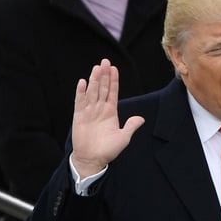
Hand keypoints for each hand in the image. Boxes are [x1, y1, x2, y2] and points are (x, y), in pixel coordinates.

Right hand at [70, 59, 143, 177]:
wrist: (92, 159)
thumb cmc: (108, 150)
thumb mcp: (123, 138)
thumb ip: (131, 126)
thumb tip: (141, 118)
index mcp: (111, 112)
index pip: (112, 92)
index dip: (114, 80)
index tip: (114, 68)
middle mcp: (100, 109)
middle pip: (102, 88)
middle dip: (104, 75)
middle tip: (105, 61)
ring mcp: (89, 111)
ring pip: (92, 92)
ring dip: (94, 80)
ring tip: (96, 67)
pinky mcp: (79, 116)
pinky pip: (80, 102)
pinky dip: (81, 92)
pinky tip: (83, 82)